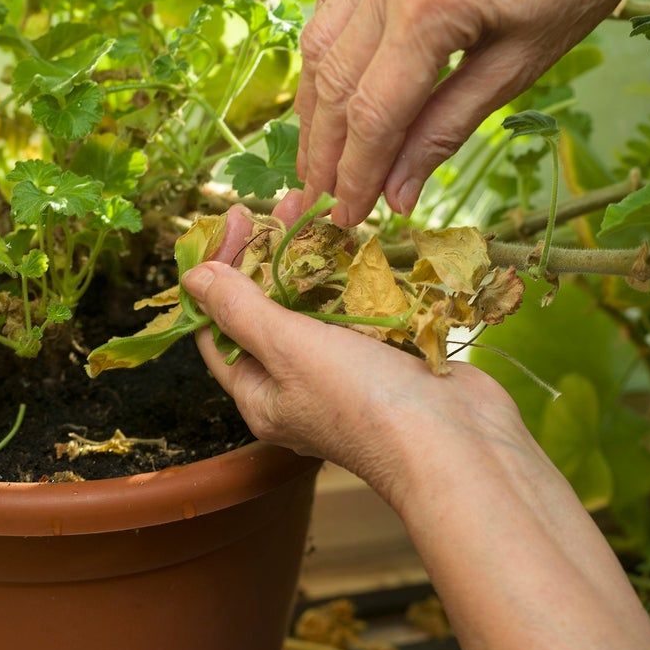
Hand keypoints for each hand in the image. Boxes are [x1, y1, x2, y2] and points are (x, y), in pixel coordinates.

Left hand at [181, 191, 527, 498]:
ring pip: (314, 307)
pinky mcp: (385, 358)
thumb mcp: (289, 349)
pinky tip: (356, 241)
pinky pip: (357, 310)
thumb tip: (192, 278)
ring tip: (316, 210)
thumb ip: (240, 309)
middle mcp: (297, 386)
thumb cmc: (363, 402)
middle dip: (268, 257)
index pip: (217, 328)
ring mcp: (344, 372)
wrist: (457, 443)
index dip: (217, 273)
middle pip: (266, 313)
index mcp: (261, 394)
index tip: (236, 220)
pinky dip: (353, 276)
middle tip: (280, 206)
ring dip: (312, 260)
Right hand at [293, 0, 649, 226]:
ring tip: (317, 158)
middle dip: (324, 151)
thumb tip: (398, 193)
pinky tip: (327, 92)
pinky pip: (334, 1)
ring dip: (313, 108)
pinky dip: (325, 54)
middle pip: (334, 80)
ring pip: (321, 42)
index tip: (349, 218)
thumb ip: (447, 128)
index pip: (374, 113)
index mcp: (434, 5)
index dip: (357, 175)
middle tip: (320, 199)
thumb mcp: (522, 65)